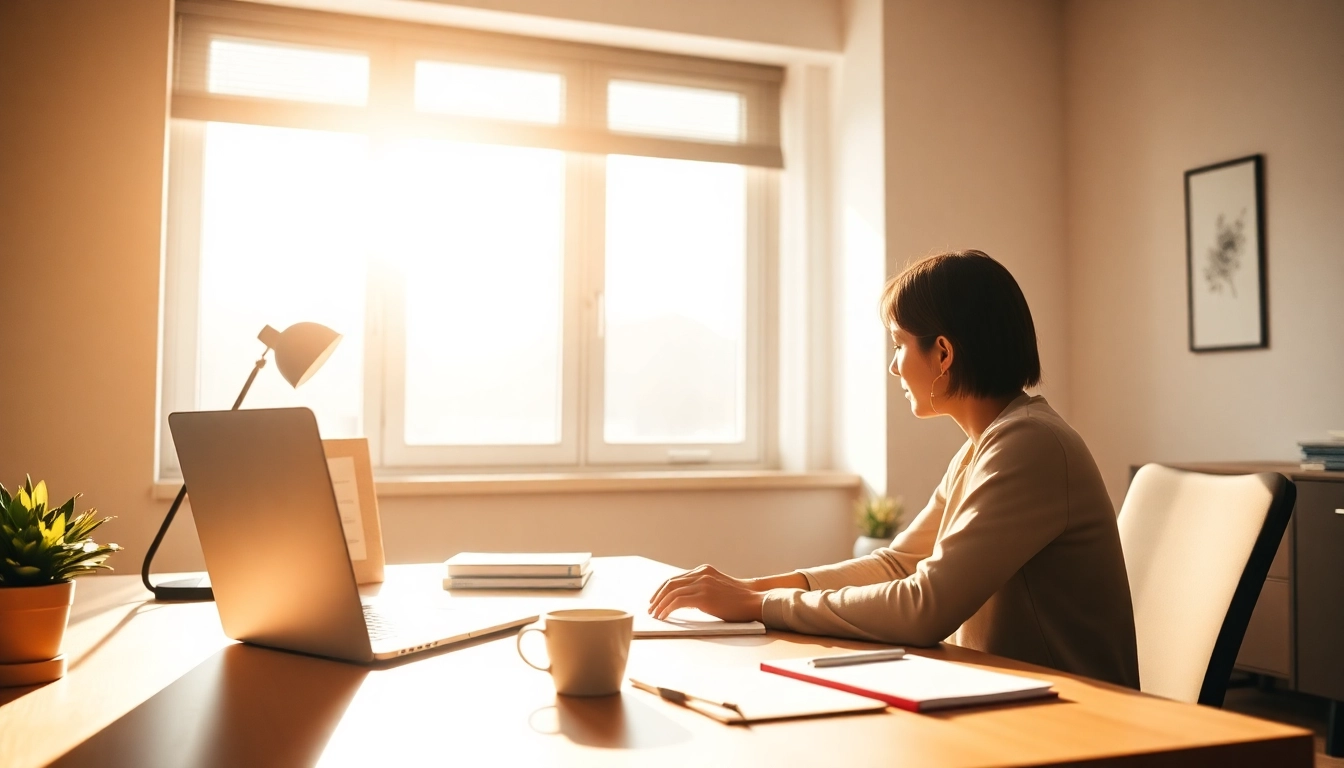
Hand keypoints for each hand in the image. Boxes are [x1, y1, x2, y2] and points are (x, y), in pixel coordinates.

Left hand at [647, 564, 764, 622]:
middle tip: (651, 608)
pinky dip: (667, 609)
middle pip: (670, 583)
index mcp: (704, 570)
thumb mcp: (717, 587)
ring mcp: (702, 583)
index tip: (656, 600)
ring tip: (655, 614)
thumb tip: (682, 601)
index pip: (676, 578)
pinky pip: (678, 601)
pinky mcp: (704, 596)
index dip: (663, 590)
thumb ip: (701, 589)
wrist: (755, 601)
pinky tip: (663, 616)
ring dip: (660, 604)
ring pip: (671, 592)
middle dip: (658, 597)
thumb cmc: (738, 600)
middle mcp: (701, 574)